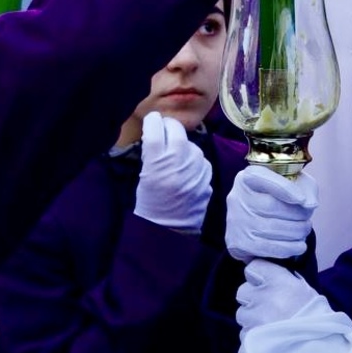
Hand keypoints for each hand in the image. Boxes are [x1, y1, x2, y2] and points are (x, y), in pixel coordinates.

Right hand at [134, 112, 213, 231]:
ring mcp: (196, 170)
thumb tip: (157, 131)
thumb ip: (151, 153)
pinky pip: (201, 160)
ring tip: (174, 158)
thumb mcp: (143, 176)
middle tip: (163, 131)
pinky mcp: (207, 178)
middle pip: (176, 129)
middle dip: (168, 126)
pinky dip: (193, 161)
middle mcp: (178, 162)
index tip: (151, 121)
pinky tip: (186, 171)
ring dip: (182, 146)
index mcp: (156, 162)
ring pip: (191, 144)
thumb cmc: (150, 204)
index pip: (155, 126)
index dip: (152, 121)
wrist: (169, 231)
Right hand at [226, 166, 316, 262]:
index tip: (303, 200)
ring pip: (269, 229)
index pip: (263, 179)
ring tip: (304, 231)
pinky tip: (298, 246)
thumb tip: (309, 204)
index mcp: (249, 177)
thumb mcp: (296, 184)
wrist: (259, 222)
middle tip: (307, 219)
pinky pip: (266, 248)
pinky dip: (288, 248)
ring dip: (295, 232)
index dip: (285, 189)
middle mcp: (237, 197)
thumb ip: (306, 188)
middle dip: (296, 215)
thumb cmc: (280, 198)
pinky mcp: (237, 243)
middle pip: (270, 206)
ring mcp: (236, 221)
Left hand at [235, 259, 318, 339]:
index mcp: (281, 282)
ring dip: (251, 319)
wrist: (320, 352)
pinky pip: (244, 333)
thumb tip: (268, 277)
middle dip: (252, 299)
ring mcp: (256, 318)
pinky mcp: (250, 337)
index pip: (254, 267)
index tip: (262, 283)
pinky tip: (269, 339)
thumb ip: (284, 282)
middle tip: (267, 308)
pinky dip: (253, 336)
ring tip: (270, 327)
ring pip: (242, 313)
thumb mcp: (306, 292)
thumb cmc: (317, 321)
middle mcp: (265, 297)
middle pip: (243, 291)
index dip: (257, 276)